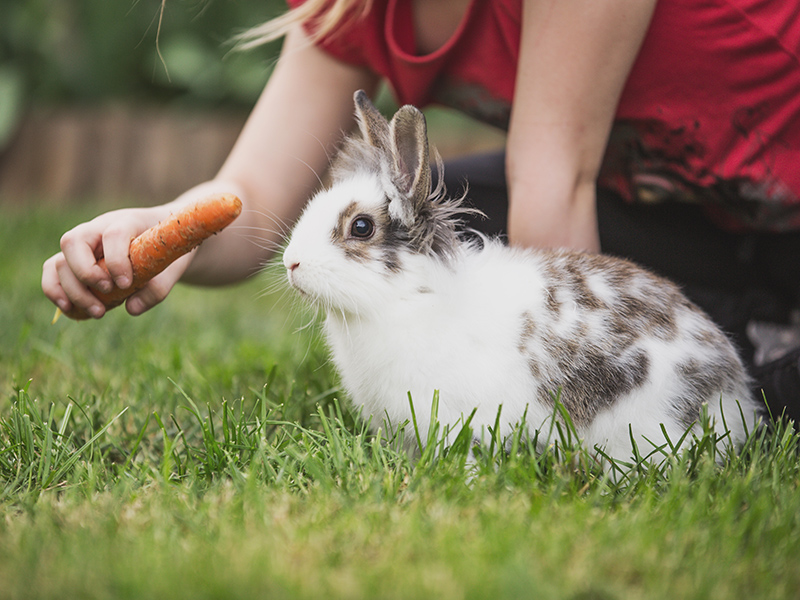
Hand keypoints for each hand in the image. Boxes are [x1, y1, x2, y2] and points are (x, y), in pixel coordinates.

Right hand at [42, 205, 189, 317]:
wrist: (164, 238)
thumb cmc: (167, 249)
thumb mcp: (174, 266)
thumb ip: (158, 288)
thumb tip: (132, 309)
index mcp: (127, 221)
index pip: (113, 234)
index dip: (116, 260)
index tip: (126, 284)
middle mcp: (98, 228)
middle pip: (73, 243)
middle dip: (86, 274)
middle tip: (109, 294)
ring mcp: (83, 243)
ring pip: (59, 261)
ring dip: (72, 290)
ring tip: (97, 312)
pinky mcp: (75, 258)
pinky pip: (53, 271)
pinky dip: (55, 291)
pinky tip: (71, 310)